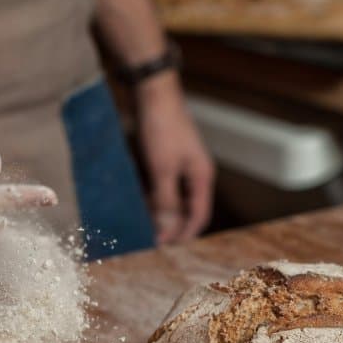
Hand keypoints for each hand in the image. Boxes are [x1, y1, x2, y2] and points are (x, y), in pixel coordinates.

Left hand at [136, 72, 214, 243]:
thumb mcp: (163, 169)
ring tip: (145, 226)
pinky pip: (164, 186)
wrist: (153, 93)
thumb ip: (165, 201)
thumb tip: (166, 232)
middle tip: (153, 241)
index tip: (166, 249)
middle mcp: (196, 173)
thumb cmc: (162, 128)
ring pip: (175, 198)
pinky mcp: (168, 158)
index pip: (199, 215)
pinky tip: (141, 205)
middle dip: (172, 226)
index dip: (184, 234)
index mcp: (202, 176)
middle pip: (187, 209)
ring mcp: (182, 164)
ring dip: (162, 213)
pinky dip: (155, 198)